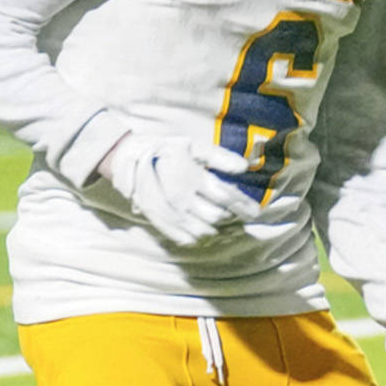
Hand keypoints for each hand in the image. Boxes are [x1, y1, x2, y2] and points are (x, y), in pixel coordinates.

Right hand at [97, 133, 260, 247]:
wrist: (129, 158)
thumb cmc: (168, 150)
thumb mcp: (194, 146)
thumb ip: (220, 157)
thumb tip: (245, 167)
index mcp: (192, 178)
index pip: (226, 197)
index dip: (244, 206)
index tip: (256, 212)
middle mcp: (182, 198)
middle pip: (216, 216)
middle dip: (230, 216)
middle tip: (236, 213)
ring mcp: (170, 213)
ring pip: (202, 231)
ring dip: (216, 228)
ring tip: (220, 220)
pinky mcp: (160, 221)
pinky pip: (183, 238)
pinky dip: (197, 238)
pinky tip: (203, 230)